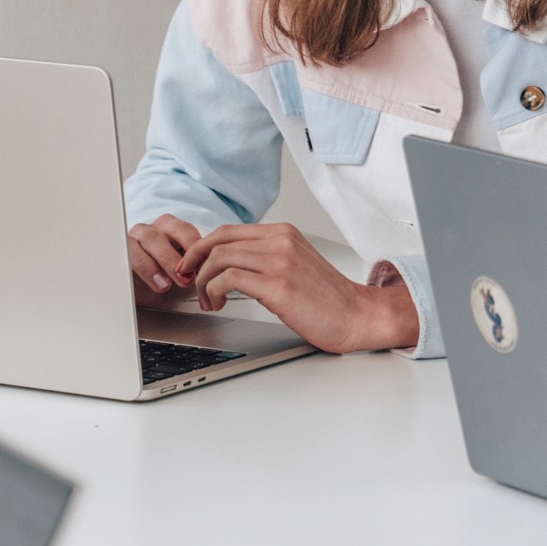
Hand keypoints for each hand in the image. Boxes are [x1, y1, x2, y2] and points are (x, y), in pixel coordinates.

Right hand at [127, 214, 199, 307]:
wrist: (141, 297)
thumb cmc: (167, 281)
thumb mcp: (187, 275)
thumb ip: (200, 268)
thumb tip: (219, 270)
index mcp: (171, 229)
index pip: (185, 231)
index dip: (195, 248)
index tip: (204, 267)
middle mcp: (151, 231)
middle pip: (162, 234)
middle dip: (175, 258)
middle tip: (186, 280)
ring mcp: (133, 240)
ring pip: (145, 241)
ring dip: (157, 264)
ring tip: (165, 286)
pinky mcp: (118, 253)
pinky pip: (125, 254)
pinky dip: (138, 269)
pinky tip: (146, 283)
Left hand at [175, 222, 418, 353]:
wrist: (358, 316)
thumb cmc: (327, 298)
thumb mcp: (296, 264)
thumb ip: (268, 256)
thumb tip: (230, 263)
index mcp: (285, 233)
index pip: (229, 230)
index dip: (202, 248)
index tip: (192, 266)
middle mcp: (281, 241)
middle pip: (218, 240)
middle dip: (194, 262)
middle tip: (189, 281)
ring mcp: (281, 261)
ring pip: (219, 257)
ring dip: (202, 281)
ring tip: (208, 300)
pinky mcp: (278, 285)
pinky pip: (228, 278)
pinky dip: (213, 290)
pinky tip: (218, 303)